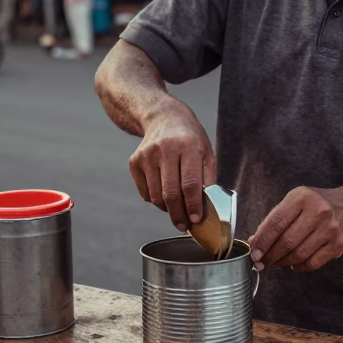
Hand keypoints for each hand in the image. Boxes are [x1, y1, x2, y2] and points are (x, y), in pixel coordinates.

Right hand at [129, 99, 216, 231]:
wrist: (163, 117)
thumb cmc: (190, 138)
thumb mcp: (206, 152)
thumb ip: (208, 179)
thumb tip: (206, 208)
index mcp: (188, 146)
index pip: (190, 184)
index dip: (193, 206)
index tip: (196, 219)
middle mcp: (165, 149)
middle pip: (170, 194)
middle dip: (179, 215)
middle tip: (184, 225)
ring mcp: (147, 155)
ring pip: (156, 196)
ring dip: (167, 209)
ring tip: (176, 208)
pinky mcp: (134, 161)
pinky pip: (145, 192)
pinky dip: (155, 199)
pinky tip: (164, 191)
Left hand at [248, 186, 342, 272]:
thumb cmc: (314, 205)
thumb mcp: (294, 202)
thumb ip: (274, 220)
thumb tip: (255, 243)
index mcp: (302, 197)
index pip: (276, 223)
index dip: (262, 241)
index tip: (253, 253)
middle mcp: (319, 211)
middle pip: (287, 241)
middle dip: (270, 255)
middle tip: (262, 261)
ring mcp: (331, 228)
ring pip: (299, 254)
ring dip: (282, 262)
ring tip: (276, 262)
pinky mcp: (338, 244)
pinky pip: (312, 263)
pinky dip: (298, 267)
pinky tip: (293, 263)